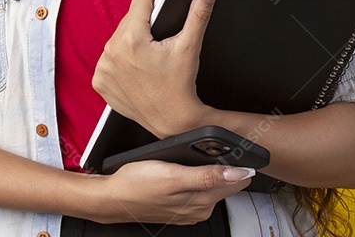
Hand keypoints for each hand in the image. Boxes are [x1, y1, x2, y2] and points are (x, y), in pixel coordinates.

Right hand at [89, 160, 251, 224]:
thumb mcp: (173, 176)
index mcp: (202, 202)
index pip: (237, 181)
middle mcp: (199, 209)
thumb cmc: (137, 184)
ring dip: (215, 170)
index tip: (242, 148)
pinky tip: (191, 166)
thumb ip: (207, 177)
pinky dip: (201, 177)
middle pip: (227, 183)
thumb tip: (238, 174)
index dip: (241, 163)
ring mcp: (189, 209)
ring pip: (213, 186)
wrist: (112, 198)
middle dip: (230, 165)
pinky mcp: (179, 206)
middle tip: (227, 144)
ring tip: (211, 151)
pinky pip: (199, 189)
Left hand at [92, 0, 221, 136]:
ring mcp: (103, 68)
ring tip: (148, 60)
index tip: (162, 24)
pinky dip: (121, 62)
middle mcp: (111, 51)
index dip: (156, 7)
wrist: (173, 121)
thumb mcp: (190, 46)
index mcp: (132, 39)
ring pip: (118, 36)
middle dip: (144, 27)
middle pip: (129, 18)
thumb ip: (200, 11)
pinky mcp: (99, 81)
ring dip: (131, 43)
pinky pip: (109, 58)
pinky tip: (136, 72)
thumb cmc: (182, 84)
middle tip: (158, 48)